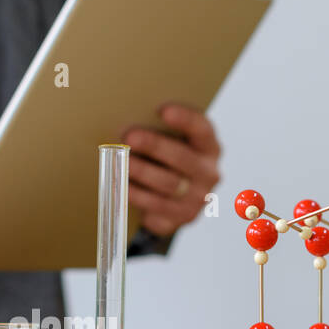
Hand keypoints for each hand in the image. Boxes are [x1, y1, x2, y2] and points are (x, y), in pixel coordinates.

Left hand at [123, 104, 221, 236]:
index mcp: (209, 147)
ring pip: (169, 186)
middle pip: (182, 158)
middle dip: (154, 146)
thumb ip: (158, 131)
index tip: (163, 110)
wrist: (172, 199)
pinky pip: (158, 209)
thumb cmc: (165, 160)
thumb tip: (126, 120)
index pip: (202, 130)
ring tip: (120, 163)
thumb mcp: (170, 143)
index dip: (184, 119)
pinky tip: (121, 188)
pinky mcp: (183, 218)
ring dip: (142, 173)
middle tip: (129, 137)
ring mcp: (198, 199)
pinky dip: (137, 198)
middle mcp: (209, 173)